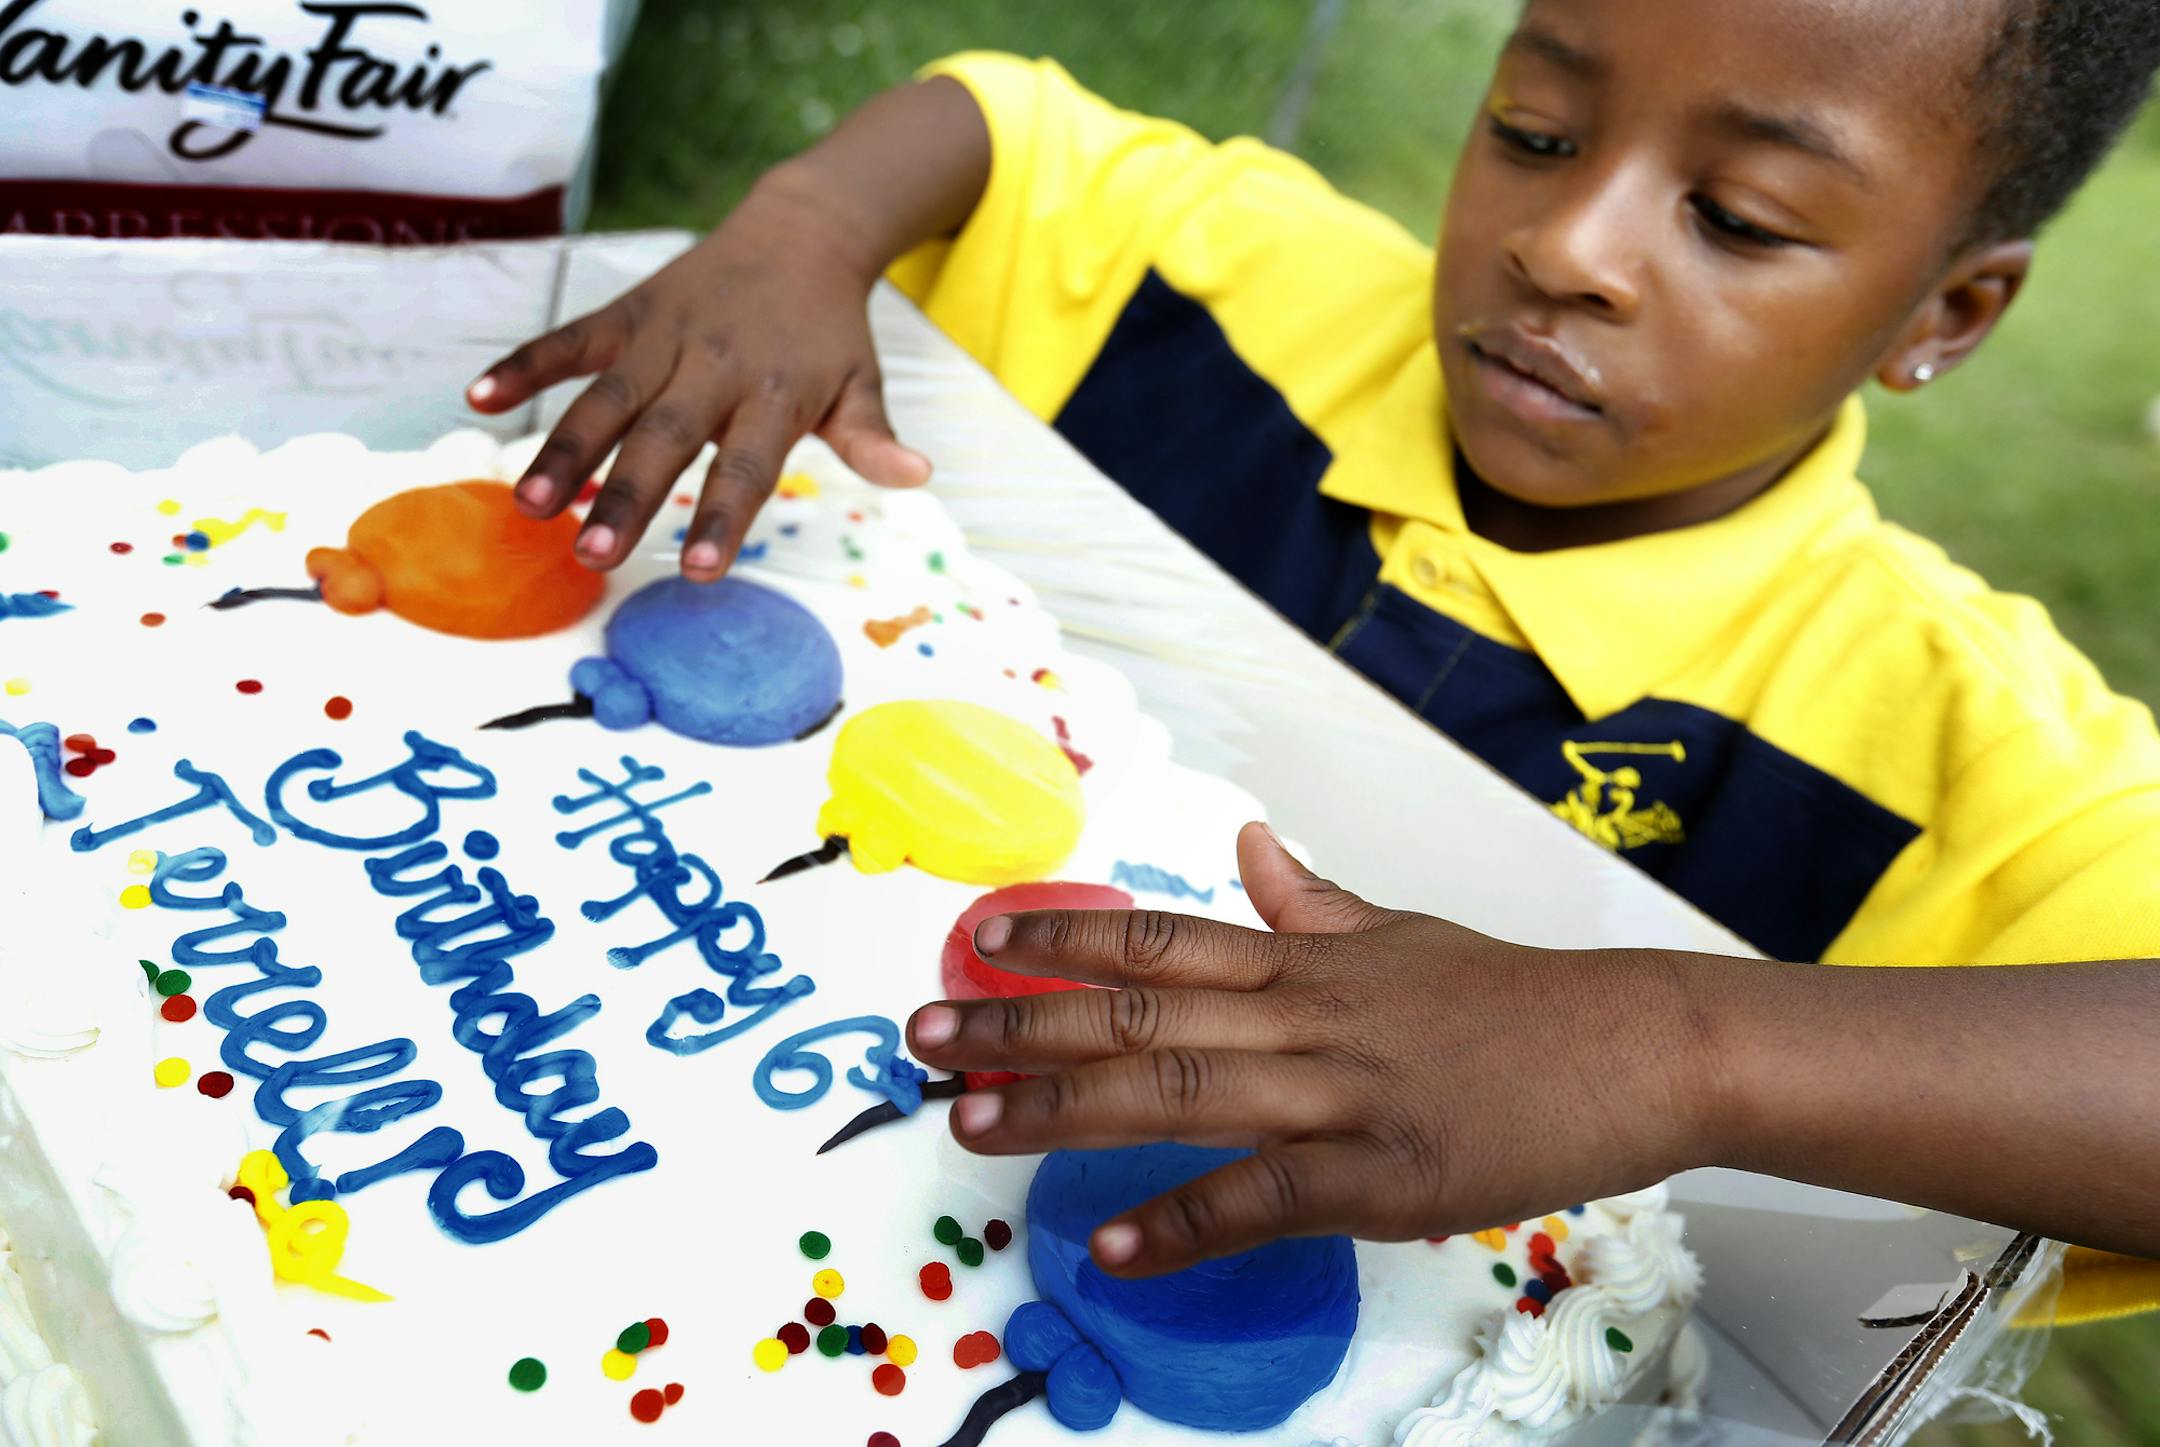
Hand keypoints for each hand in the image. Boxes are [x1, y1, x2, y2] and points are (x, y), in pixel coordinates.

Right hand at [466, 177, 930, 580]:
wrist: (803, 231)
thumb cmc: (829, 330)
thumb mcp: (861, 383)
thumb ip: (873, 437)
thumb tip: (917, 476)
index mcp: (772, 394)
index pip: (746, 466)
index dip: (725, 517)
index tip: (701, 571)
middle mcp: (713, 365)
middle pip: (664, 438)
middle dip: (627, 495)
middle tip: (590, 553)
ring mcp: (664, 336)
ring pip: (606, 397)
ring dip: (567, 449)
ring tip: (530, 504)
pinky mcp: (627, 312)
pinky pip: (569, 339)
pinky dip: (523, 364)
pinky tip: (477, 397)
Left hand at [906, 823, 1713, 1276]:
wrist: (1641, 1046)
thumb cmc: (1518, 1001)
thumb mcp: (1403, 934)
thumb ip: (1313, 901)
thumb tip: (1250, 842)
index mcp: (1307, 960)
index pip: (1159, 936)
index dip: (1061, 935)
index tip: (976, 937)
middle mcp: (1307, 1016)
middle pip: (1138, 1011)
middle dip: (1020, 1025)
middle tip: (922, 1037)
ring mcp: (1342, 1095)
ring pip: (1178, 1092)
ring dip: (1064, 1110)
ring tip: (971, 1127)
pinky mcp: (1386, 1176)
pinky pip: (1264, 1197)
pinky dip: (1182, 1223)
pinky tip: (1111, 1244)